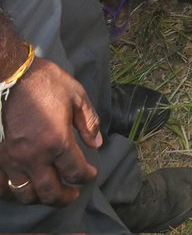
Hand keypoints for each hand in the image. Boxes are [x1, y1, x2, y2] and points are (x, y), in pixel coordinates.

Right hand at [0, 57, 100, 206]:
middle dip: (65, 197)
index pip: (75, 171)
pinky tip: (24, 189)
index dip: (87, 176)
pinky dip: (14, 193)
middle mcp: (35, 156)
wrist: (16, 76)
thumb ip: (89, 122)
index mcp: (57, 141)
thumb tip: (97, 143)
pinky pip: (4, 186)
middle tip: (73, 194)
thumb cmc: (48, 83)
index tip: (91, 173)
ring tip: (51, 193)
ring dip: (41, 199)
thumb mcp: (77, 96)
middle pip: (51, 192)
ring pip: (26, 194)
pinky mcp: (1, 156)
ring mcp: (15, 159)